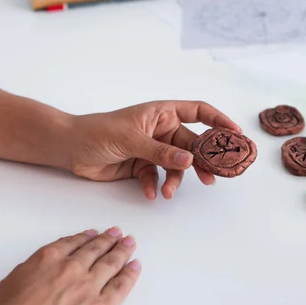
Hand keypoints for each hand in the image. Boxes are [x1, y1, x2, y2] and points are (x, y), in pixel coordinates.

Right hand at [0, 227, 140, 304]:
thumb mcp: (10, 286)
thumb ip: (31, 276)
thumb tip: (38, 277)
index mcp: (47, 260)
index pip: (71, 244)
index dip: (85, 238)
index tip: (92, 233)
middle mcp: (71, 269)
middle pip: (95, 250)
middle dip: (108, 240)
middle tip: (117, 234)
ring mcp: (89, 287)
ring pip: (111, 263)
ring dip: (122, 251)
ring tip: (129, 244)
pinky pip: (121, 285)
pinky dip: (130, 274)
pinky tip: (135, 266)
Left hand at [69, 101, 241, 199]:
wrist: (70, 149)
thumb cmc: (98, 131)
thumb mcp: (132, 139)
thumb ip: (161, 152)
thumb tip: (190, 160)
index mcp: (162, 113)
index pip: (198, 112)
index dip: (219, 120)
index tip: (235, 135)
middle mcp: (161, 130)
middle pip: (191, 145)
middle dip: (201, 162)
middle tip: (212, 177)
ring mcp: (153, 149)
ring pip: (176, 166)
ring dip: (174, 180)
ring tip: (167, 192)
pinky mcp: (143, 166)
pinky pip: (158, 177)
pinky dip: (155, 185)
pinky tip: (150, 192)